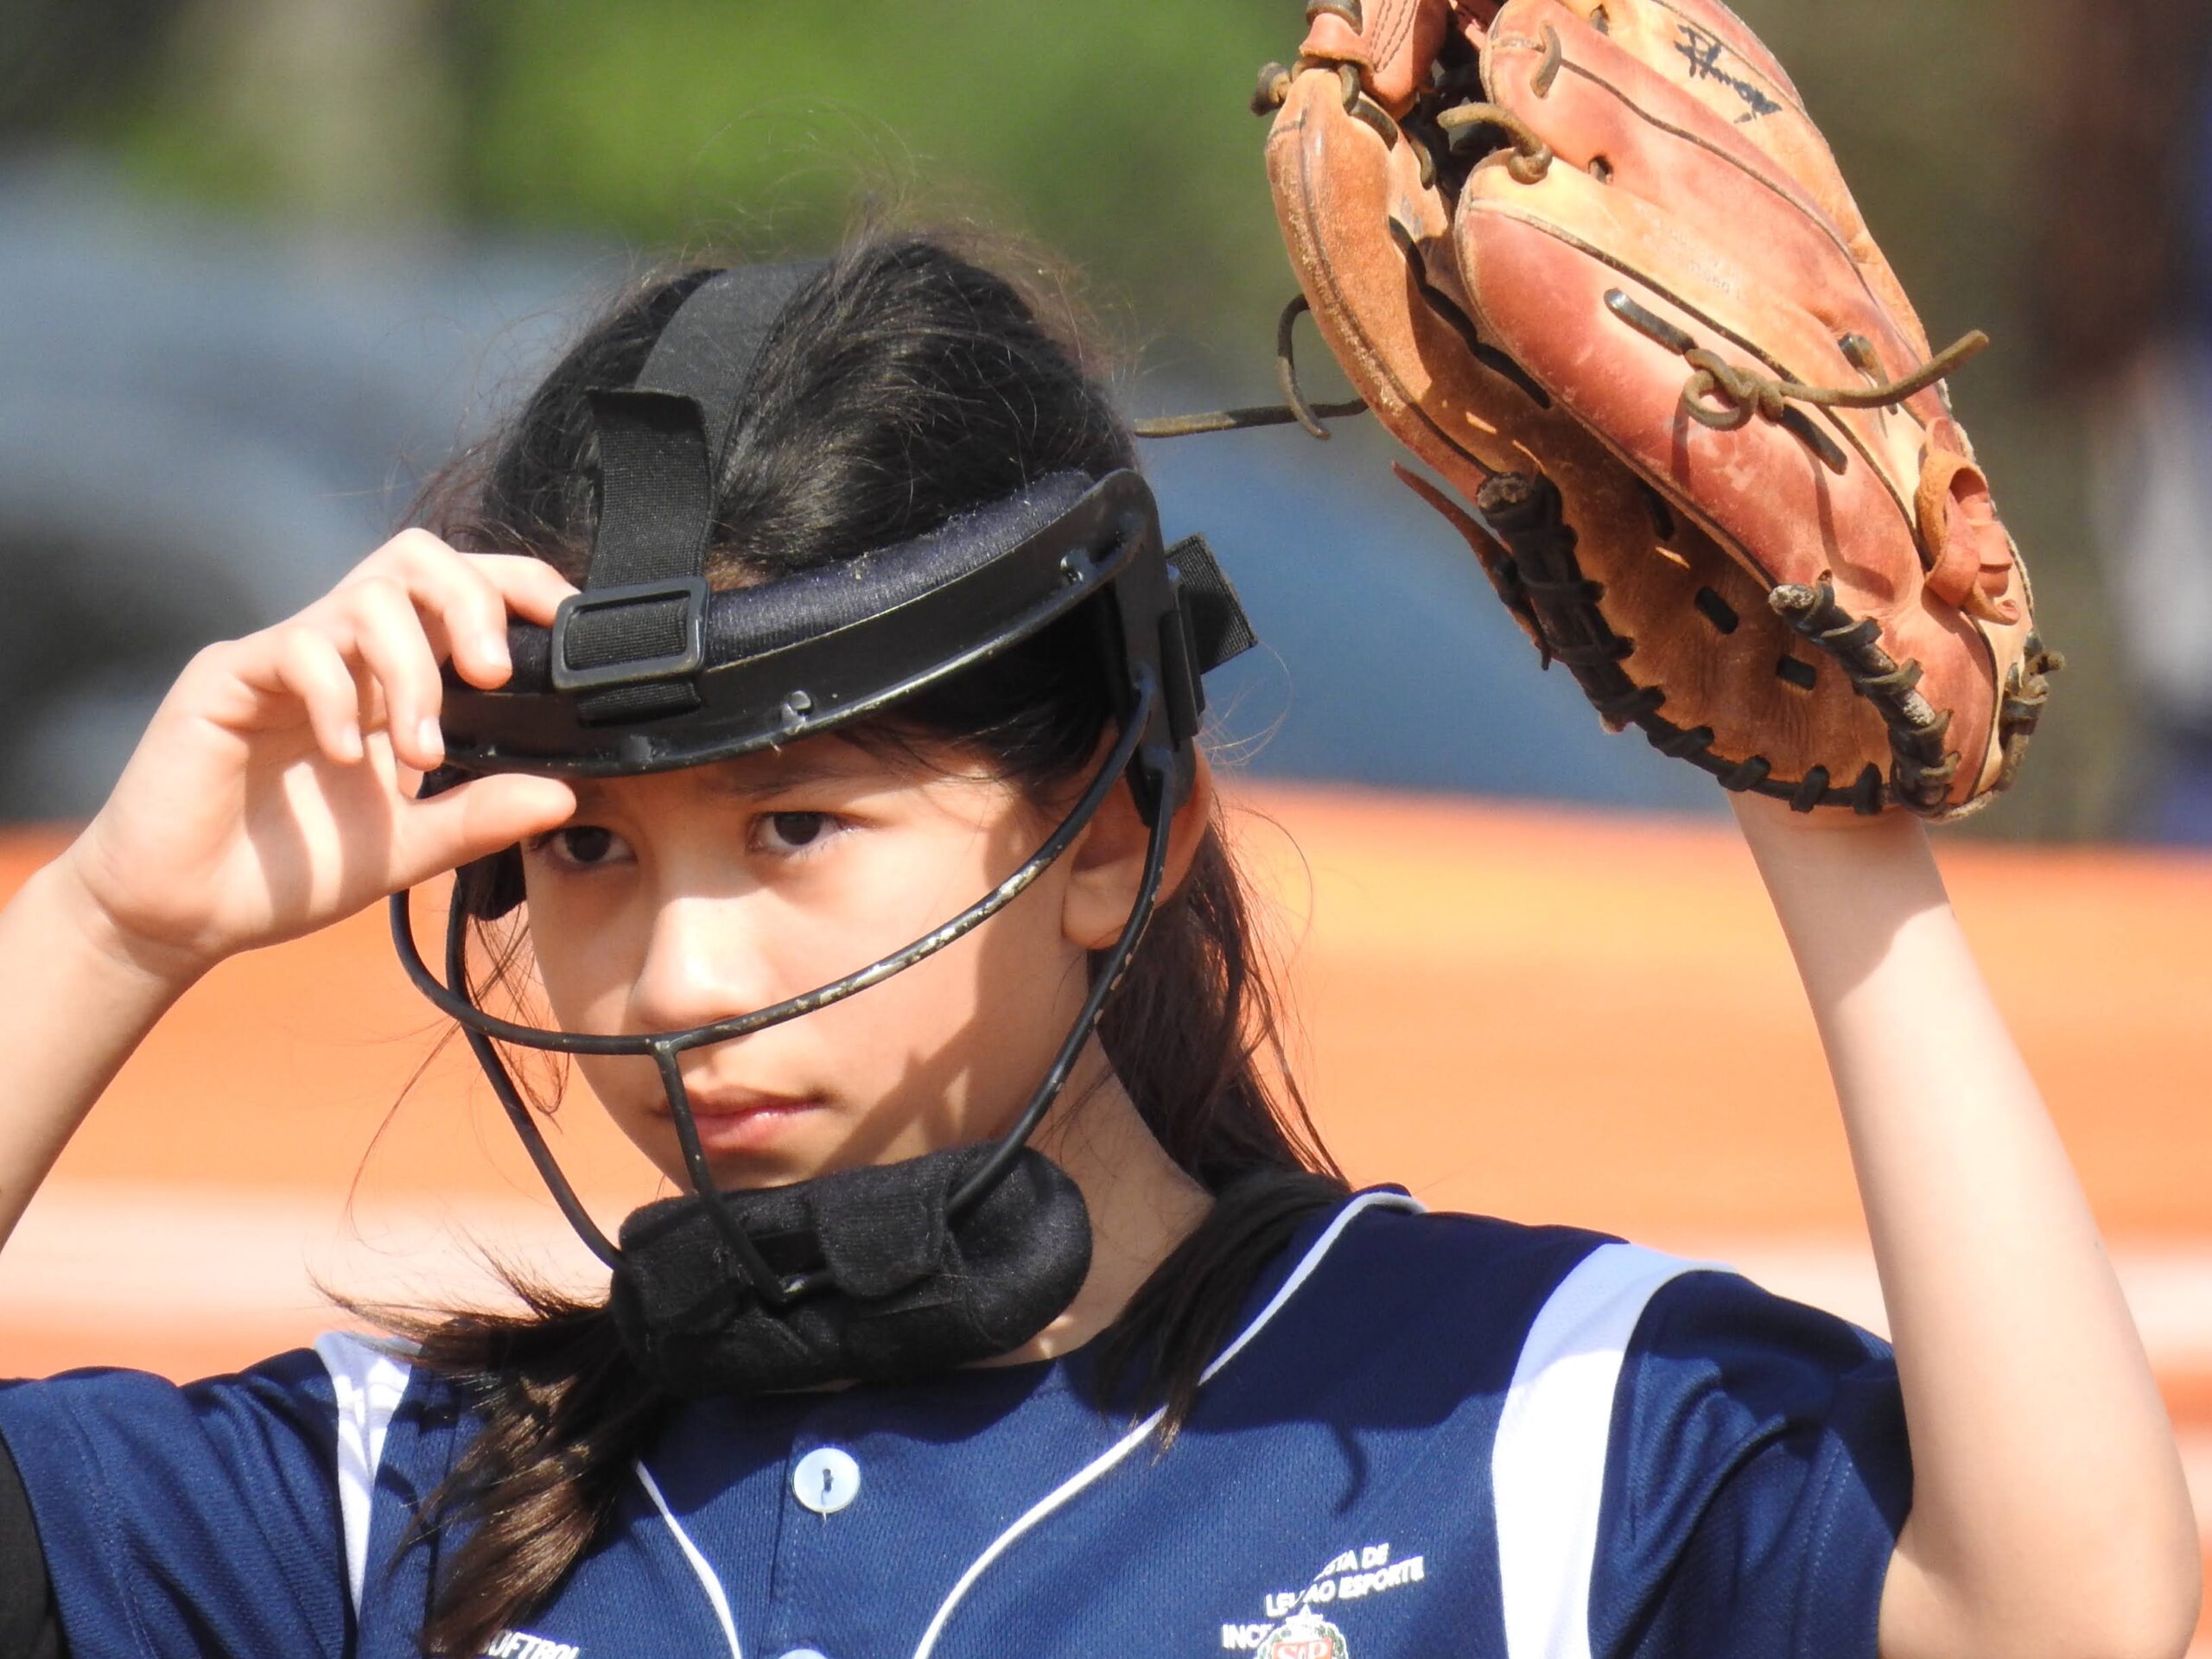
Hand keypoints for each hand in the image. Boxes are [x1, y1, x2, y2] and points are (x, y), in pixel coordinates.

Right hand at [59, 530, 578, 985]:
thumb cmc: (291, 871)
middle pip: (416, 558)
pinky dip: (339, 697)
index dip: (518, 587)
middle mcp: (344, 654)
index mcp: (392, 679)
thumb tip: (566, 795)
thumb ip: (479, 818)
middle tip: (494, 674)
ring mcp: (284, 658)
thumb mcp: (407, 848)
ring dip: (413, 669)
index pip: (461, 591)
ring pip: (367, 597)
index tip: (566, 627)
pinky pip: (297, 648)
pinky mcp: (227, 678)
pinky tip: (347, 757)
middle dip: (471, 600)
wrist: (185, 914)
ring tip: (421, 751)